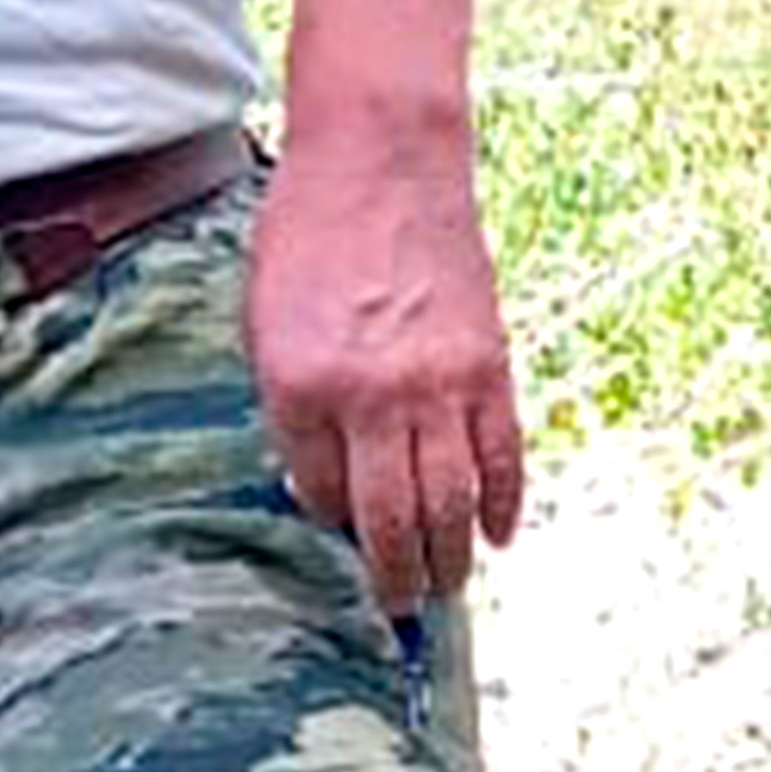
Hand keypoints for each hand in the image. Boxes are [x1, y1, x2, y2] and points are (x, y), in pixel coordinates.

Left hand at [242, 120, 523, 613]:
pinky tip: (500, 536)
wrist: (383, 163)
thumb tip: (321, 476)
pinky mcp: (489, 369)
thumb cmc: (311, 235)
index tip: (341, 534)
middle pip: (390, 519)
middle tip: (400, 608)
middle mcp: (371, 399)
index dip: (331, 522)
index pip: (322, 492)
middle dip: (396, 576)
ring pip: (451, 503)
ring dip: (451, 558)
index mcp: (299, 386)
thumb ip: (292, 403)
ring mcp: (438, 387)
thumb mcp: (265, 320)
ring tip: (447, 587)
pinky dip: (504, 506)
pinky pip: (503, 458)